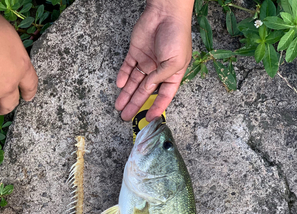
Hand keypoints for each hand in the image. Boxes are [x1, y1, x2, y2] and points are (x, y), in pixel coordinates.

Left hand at [115, 1, 193, 121]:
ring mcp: (146, 61)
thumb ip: (160, 77)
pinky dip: (123, 76)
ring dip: (126, 95)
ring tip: (119, 107)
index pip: (163, 96)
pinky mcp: (136, 52)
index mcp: (172, 74)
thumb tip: (148, 89)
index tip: (148, 118)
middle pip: (145, 92)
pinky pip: (128, 67)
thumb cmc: (177, 36)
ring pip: (134, 82)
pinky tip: (120, 86)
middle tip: (126, 117)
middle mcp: (158, 70)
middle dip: (135, 105)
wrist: (166, 12)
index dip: (157, 108)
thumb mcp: (174, 62)